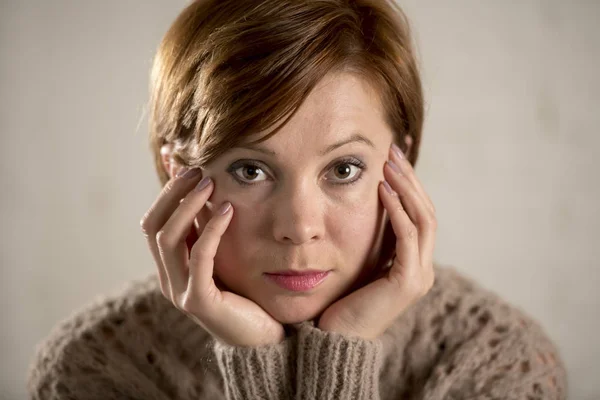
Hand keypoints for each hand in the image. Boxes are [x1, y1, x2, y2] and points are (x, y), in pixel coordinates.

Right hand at [140, 167, 284, 346]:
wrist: (262, 336)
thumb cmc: (245, 291)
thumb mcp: (223, 255)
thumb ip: (209, 229)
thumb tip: (207, 185)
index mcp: (170, 266)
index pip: (154, 221)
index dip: (164, 190)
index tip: (178, 158)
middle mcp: (168, 277)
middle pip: (153, 226)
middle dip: (172, 193)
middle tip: (196, 168)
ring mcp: (180, 290)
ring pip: (168, 239)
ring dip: (187, 206)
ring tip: (209, 182)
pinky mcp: (199, 301)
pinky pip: (199, 258)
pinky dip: (210, 230)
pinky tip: (228, 210)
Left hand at [317, 141, 436, 338]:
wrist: (333, 339)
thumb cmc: (340, 299)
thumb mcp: (358, 260)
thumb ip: (369, 238)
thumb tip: (363, 202)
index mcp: (413, 261)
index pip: (420, 213)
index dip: (411, 182)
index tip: (395, 154)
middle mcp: (422, 267)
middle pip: (427, 210)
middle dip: (411, 177)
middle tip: (393, 149)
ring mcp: (419, 275)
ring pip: (424, 219)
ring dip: (407, 187)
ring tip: (389, 162)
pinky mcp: (407, 282)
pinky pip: (407, 237)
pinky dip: (397, 209)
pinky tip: (382, 189)